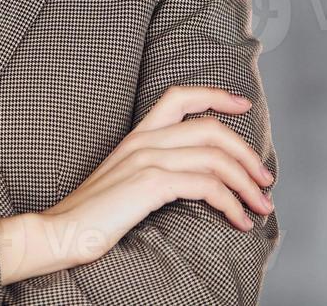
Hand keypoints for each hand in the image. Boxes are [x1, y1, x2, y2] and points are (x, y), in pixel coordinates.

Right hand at [33, 86, 273, 270]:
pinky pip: (206, 185)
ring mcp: (147, 159)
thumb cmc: (93, 215)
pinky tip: (239, 220)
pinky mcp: (150, 183)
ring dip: (247, 183)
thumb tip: (195, 179)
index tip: (243, 103)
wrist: (61, 231)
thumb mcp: (124, 181)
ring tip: (262, 206)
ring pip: (215, 157)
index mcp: (137, 135)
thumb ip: (153, 169)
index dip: (215, 94)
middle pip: (211, 127)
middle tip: (266, 179)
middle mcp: (143, 140)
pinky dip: (232, 203)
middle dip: (247, 152)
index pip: (179, 96)